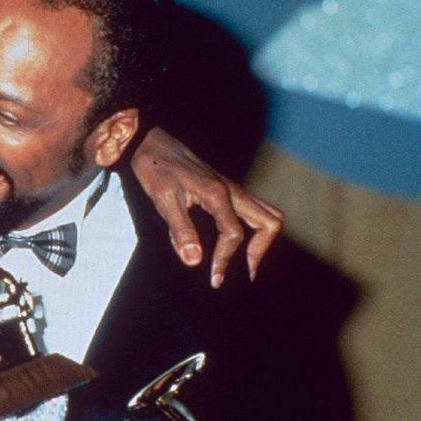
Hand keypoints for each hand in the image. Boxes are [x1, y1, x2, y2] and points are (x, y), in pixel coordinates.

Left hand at [130, 127, 283, 286]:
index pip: (234, 234)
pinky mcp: (225, 188)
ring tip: (247, 262)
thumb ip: (181, 230)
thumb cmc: (155, 168)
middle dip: (260, 251)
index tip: (214, 277)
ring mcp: (231, 188)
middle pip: (269, 221)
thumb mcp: (163, 199)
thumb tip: (194, 261)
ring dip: (262, 239)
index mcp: (218, 194)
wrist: (150, 142)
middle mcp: (232, 190)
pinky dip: (253, 228)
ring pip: (266, 213)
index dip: (226, 259)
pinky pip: (253, 209)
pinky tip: (234, 242)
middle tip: (245, 273)